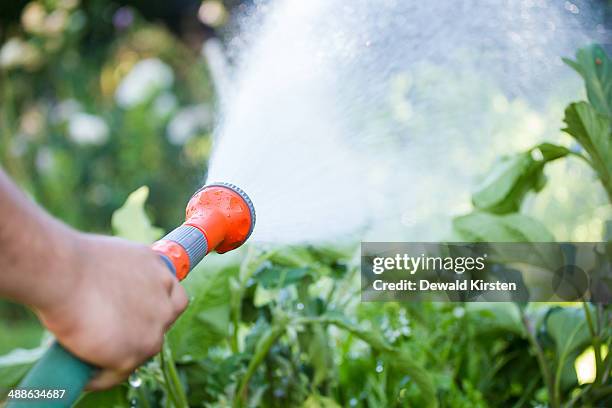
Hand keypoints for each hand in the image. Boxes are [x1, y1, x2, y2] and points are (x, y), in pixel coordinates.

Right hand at [34, 231, 187, 389]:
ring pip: (143, 349)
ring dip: (124, 353)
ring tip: (96, 357)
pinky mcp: (133, 352)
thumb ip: (124, 273)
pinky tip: (86, 377)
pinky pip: (118, 373)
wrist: (63, 273)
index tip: (142, 312)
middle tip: (116, 333)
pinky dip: (102, 377)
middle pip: (163, 322)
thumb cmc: (75, 260)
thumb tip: (111, 287)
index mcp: (160, 271)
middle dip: (144, 328)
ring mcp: (153, 329)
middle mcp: (164, 300)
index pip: (174, 296)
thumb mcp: (113, 256)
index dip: (159, 306)